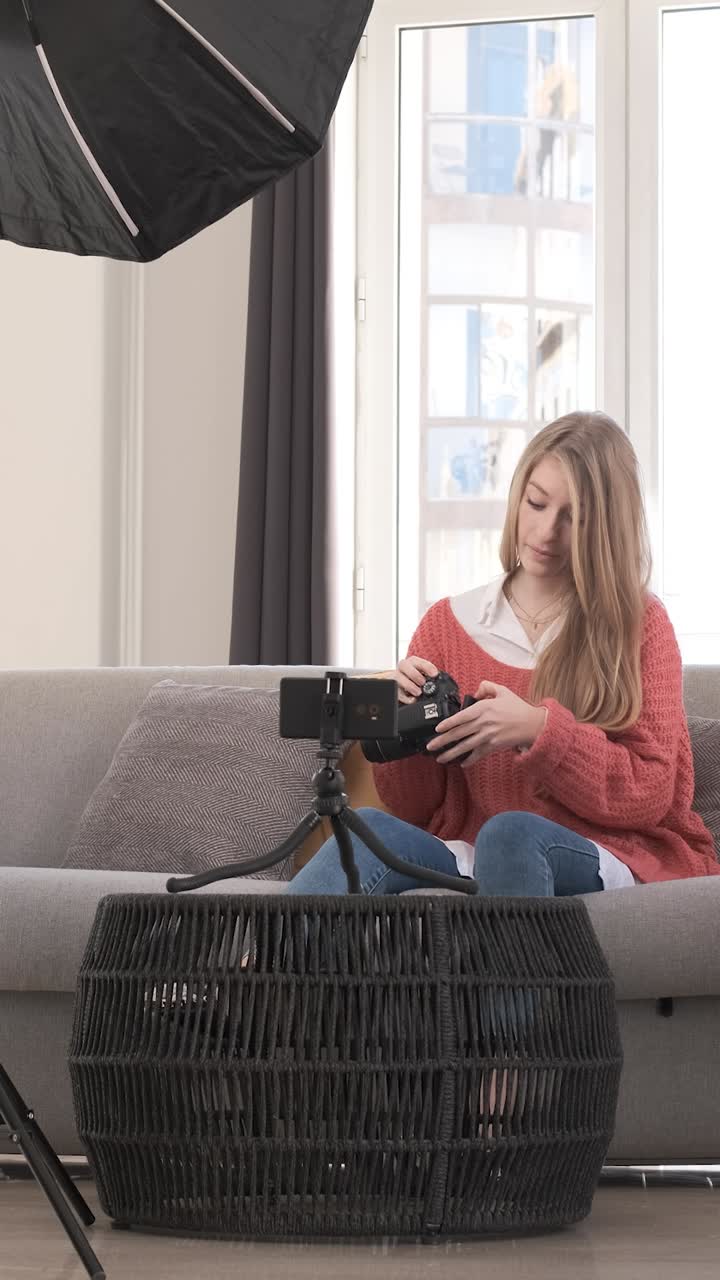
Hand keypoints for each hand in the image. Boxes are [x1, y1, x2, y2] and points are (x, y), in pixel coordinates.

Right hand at [374, 656, 438, 704]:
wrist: (403, 683)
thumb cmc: (416, 678)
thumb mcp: (424, 674)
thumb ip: (430, 676)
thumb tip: (439, 679)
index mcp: (413, 662)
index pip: (419, 661)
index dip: (427, 667)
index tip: (434, 674)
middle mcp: (403, 667)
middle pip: (405, 666)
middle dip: (415, 675)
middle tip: (423, 683)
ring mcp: (396, 676)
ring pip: (398, 678)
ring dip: (409, 685)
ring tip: (418, 692)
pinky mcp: (393, 688)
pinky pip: (396, 692)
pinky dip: (405, 697)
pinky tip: (412, 700)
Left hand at [426, 681, 546, 766]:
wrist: (533, 724)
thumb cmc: (517, 708)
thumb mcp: (502, 690)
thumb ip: (486, 687)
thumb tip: (475, 692)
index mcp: (483, 708)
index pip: (460, 717)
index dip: (447, 724)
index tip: (437, 729)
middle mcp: (483, 723)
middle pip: (458, 733)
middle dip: (442, 741)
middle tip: (430, 747)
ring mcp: (488, 736)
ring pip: (465, 746)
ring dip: (451, 753)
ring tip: (440, 758)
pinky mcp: (494, 746)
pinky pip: (478, 754)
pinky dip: (469, 760)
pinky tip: (461, 763)